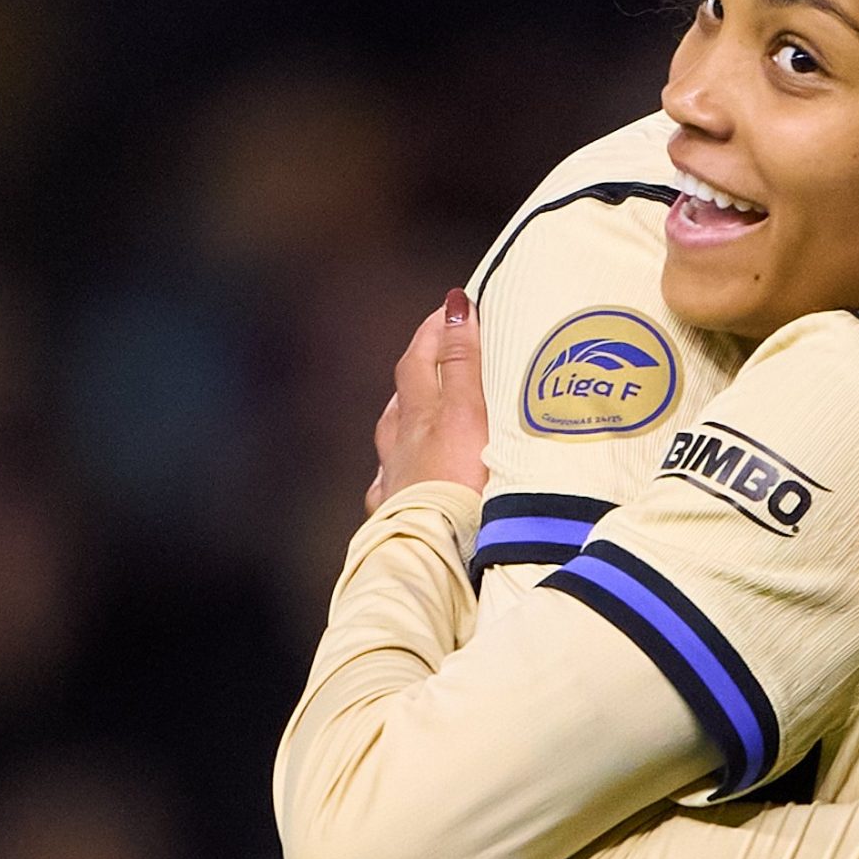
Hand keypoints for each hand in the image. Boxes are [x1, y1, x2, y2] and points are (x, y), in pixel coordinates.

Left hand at [368, 287, 486, 511]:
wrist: (435, 552)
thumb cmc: (460, 485)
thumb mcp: (468, 414)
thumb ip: (463, 363)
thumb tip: (457, 306)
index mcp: (423, 415)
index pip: (423, 358)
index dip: (438, 330)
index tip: (455, 306)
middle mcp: (402, 443)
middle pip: (404, 392)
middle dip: (419, 362)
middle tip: (437, 341)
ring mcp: (396, 479)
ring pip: (391, 436)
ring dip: (404, 413)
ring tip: (416, 403)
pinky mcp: (397, 514)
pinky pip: (389, 483)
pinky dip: (396, 469)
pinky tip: (400, 473)